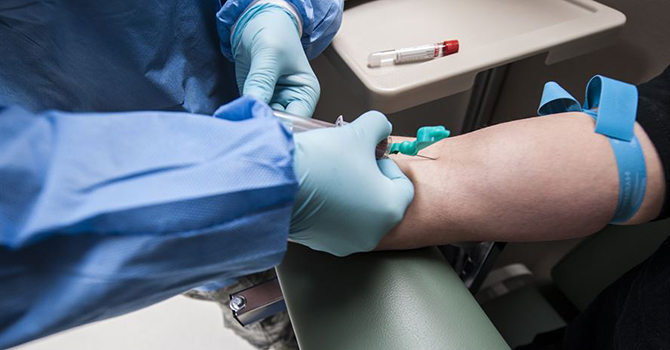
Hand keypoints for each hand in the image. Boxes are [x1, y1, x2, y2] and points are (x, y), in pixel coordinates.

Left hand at [232, 4, 318, 116]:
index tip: (264, 127)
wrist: (255, 21)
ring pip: (264, 121)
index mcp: (306, 93)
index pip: (298, 120)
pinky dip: (242, 115)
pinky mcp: (255, 99)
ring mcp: (273, 101)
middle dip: (265, 126)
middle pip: (280, 125)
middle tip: (249, 128)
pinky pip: (249, 113)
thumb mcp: (269, 54)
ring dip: (252, 122)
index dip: (282, 126)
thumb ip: (262, 80)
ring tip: (241, 121)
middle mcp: (292, 101)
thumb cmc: (273, 32)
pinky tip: (235, 116)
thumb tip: (255, 106)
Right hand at [290, 111, 414, 255]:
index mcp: (390, 209)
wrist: (277, 184)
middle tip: (349, 162)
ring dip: (350, 194)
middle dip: (368, 180)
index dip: (385, 164)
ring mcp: (346, 243)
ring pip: (358, 214)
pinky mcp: (322, 245)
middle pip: (381, 201)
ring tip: (330, 175)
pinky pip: (337, 224)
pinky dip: (332, 208)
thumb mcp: (358, 132)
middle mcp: (372, 233)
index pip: (402, 184)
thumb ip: (380, 126)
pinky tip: (317, 190)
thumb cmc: (322, 161)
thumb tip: (381, 128)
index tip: (366, 155)